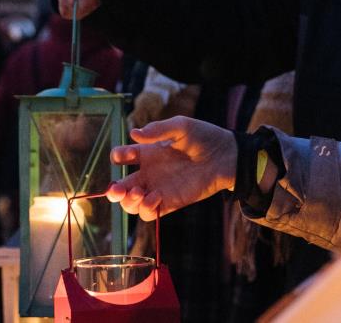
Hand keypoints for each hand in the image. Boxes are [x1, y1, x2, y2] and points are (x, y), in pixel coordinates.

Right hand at [107, 116, 236, 220]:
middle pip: (120, 187)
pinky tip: (155, 198)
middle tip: (117, 189)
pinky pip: (150, 213)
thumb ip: (158, 130)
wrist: (226, 156)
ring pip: (131, 204)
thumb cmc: (204, 137)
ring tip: (138, 193)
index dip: (118, 157)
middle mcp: (149, 172)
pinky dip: (146, 209)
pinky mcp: (171, 202)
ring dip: (128, 202)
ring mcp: (158, 188)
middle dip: (114, 190)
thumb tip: (134, 134)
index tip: (125, 155)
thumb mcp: (180, 126)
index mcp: (147, 152)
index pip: (121, 157)